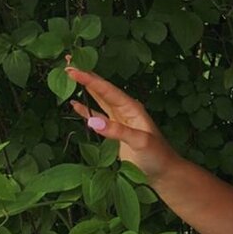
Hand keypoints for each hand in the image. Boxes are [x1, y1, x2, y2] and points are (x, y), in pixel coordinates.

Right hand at [65, 61, 180, 186]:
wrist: (164, 173)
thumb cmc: (157, 156)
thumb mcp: (140, 142)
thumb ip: (118, 131)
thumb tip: (93, 121)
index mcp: (132, 108)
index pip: (107, 90)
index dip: (90, 79)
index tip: (73, 69)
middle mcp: (125, 110)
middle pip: (102, 89)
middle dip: (86, 75)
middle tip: (68, 61)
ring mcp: (119, 120)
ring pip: (99, 99)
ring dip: (85, 88)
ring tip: (69, 74)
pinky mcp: (114, 131)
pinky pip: (97, 117)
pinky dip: (86, 110)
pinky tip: (75, 103)